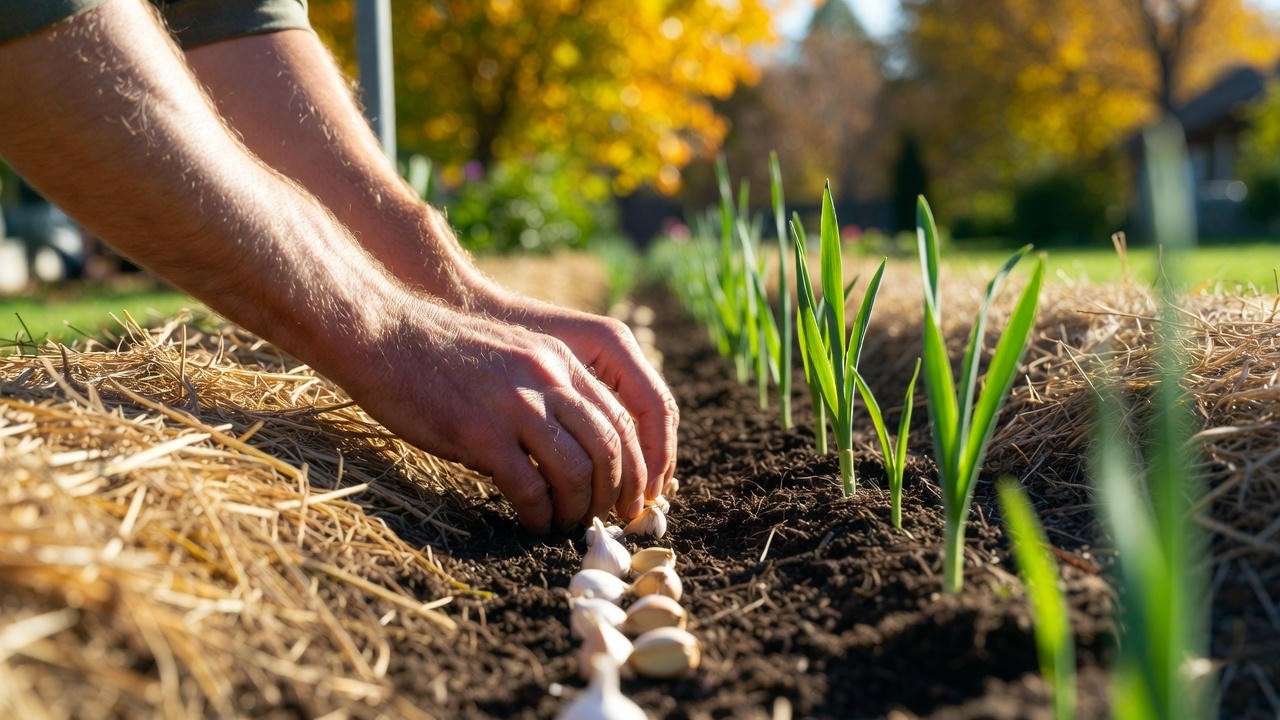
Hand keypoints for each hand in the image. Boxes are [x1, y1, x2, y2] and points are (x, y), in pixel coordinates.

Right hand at [331, 298, 649, 532]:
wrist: (384, 333)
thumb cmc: (443, 355)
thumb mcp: (514, 357)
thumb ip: (550, 392)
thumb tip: (580, 450)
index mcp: (560, 361)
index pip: (623, 417)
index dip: (637, 465)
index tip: (631, 495)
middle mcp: (547, 378)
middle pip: (611, 447)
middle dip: (617, 494)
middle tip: (609, 521)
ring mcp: (514, 405)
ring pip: (576, 471)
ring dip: (578, 509)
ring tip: (567, 525)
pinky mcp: (479, 432)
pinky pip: (529, 487)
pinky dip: (539, 514)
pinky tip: (533, 523)